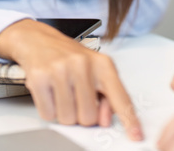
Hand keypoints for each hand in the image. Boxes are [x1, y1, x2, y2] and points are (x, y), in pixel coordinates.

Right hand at [0, 19, 142, 140]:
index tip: (136, 134)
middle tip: (76, 98)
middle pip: (89, 117)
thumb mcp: (93, 70)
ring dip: (64, 112)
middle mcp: (83, 65)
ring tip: (62, 93)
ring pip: (68, 118)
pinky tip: (50, 92)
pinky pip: (48, 114)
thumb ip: (106, 95)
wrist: (38, 39)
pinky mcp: (40, 78)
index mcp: (102, 64)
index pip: (120, 96)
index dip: (129, 119)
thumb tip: (105, 120)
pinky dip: (49, 109)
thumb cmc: (68, 56)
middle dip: (82, 114)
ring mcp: (61, 70)